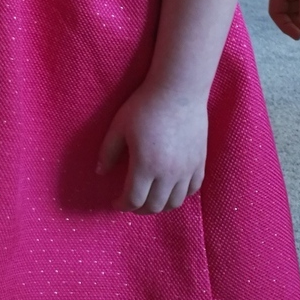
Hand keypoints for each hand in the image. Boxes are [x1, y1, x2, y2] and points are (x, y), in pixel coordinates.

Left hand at [97, 84, 206, 213]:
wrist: (178, 91)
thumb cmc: (144, 106)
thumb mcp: (119, 126)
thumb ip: (108, 152)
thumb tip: (100, 172)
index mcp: (145, 166)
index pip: (133, 199)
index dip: (122, 205)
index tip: (115, 202)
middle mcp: (168, 174)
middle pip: (155, 206)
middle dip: (140, 209)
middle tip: (131, 203)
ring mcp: (187, 170)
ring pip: (175, 202)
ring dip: (161, 206)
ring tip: (150, 199)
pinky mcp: (199, 162)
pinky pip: (193, 189)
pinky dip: (181, 195)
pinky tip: (172, 189)